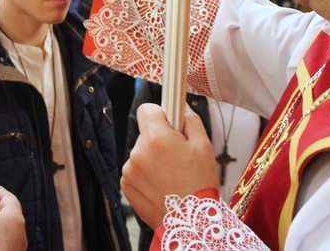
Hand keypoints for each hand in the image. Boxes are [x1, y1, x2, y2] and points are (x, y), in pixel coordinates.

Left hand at [121, 103, 218, 228]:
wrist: (190, 221)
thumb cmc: (199, 183)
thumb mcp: (204, 145)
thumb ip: (190, 120)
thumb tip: (181, 108)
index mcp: (155, 137)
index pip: (146, 109)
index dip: (160, 113)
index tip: (169, 123)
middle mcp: (137, 151)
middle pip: (146, 133)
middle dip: (159, 140)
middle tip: (177, 156)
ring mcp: (129, 169)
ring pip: (141, 153)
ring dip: (152, 159)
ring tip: (171, 175)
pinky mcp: (126, 184)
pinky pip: (135, 170)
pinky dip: (146, 174)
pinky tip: (161, 185)